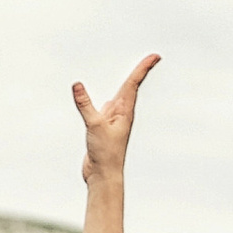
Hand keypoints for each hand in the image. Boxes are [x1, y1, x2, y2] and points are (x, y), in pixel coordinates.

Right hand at [73, 53, 160, 183]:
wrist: (104, 175)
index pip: (134, 84)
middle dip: (141, 71)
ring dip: (129, 84)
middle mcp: (121, 113)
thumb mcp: (94, 125)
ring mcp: (113, 120)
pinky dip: (109, 99)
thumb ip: (85, 105)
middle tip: (153, 58)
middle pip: (131, 86)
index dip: (143, 68)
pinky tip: (109, 101)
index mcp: (124, 111)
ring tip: (139, 73)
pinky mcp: (103, 128)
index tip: (155, 57)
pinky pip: (106, 109)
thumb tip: (77, 85)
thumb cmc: (105, 153)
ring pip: (121, 97)